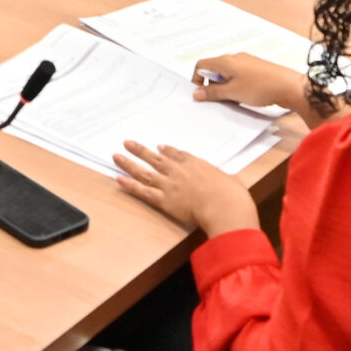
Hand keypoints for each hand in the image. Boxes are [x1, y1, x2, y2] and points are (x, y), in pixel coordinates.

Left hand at [114, 140, 258, 237]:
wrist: (225, 208)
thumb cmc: (234, 197)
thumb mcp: (231, 181)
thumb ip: (223, 179)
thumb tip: (226, 183)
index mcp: (197, 165)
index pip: (178, 155)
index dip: (167, 151)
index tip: (159, 148)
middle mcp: (180, 171)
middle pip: (157, 158)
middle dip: (141, 151)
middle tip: (128, 143)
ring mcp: (170, 185)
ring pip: (145, 172)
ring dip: (129, 163)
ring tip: (116, 156)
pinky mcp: (165, 201)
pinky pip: (144, 192)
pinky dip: (131, 185)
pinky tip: (119, 179)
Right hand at [191, 52, 308, 112]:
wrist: (289, 87)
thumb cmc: (260, 87)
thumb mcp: (233, 93)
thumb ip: (213, 92)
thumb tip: (197, 93)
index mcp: (225, 61)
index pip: (202, 65)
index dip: (197, 79)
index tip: (201, 93)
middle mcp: (235, 58)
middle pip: (215, 69)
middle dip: (213, 84)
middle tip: (219, 99)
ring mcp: (246, 62)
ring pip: (228, 73)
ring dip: (226, 86)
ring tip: (234, 99)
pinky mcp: (256, 68)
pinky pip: (239, 75)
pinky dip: (237, 85)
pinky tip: (245, 96)